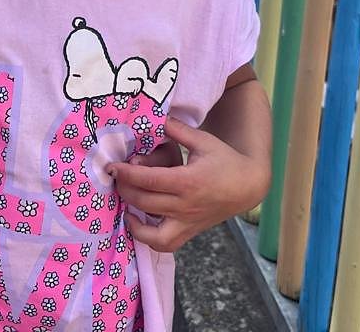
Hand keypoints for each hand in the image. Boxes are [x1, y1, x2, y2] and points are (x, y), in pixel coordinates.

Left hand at [108, 117, 269, 251]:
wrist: (248, 186)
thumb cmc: (225, 160)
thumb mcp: (203, 140)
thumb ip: (177, 130)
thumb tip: (155, 116)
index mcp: (188, 181)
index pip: (148, 180)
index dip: (126, 173)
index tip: (111, 166)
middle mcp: (185, 206)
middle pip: (144, 202)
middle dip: (124, 189)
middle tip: (115, 177)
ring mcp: (187, 222)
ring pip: (151, 231)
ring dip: (132, 216)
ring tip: (124, 200)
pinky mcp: (189, 232)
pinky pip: (164, 244)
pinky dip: (147, 237)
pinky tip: (136, 220)